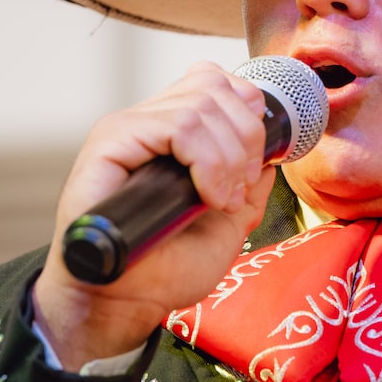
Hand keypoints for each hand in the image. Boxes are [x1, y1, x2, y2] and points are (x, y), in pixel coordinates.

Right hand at [33, 61, 274, 369]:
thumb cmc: (166, 268)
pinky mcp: (110, 142)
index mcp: (171, 132)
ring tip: (223, 199)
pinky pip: (176, 126)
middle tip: (241, 187)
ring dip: (228, 157)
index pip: (214, 80)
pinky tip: (208, 196)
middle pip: (214, 86)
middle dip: (247, 138)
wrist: (126, 302)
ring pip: (199, 106)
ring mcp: (128, 128)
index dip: (248, 110)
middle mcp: (148, 122)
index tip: (258, 160)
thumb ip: (249, 187)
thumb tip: (271, 157)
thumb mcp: (228, 224)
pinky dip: (207, 161)